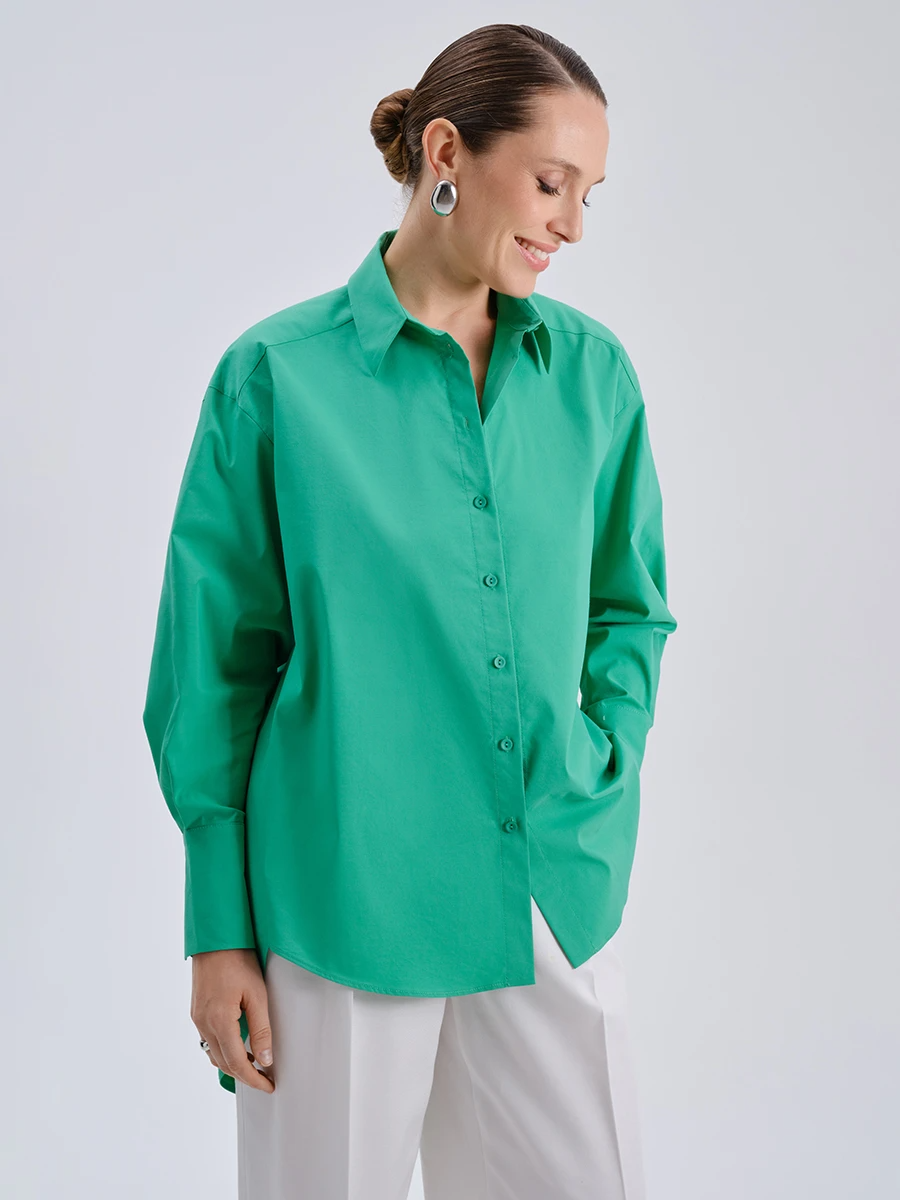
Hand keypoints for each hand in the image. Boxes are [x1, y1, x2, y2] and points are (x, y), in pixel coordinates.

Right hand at [190, 948, 275, 1092]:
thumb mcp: (257, 994)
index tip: (268, 1085)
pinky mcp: (196, 1011)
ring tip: (254, 1065)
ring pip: (213, 1054)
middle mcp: (203, 1024)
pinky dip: (223, 1050)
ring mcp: (197, 1018)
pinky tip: (237, 1046)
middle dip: (244, 1075)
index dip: (254, 1078)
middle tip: (265, 1079)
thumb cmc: (238, 960)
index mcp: (219, 1021)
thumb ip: (261, 1029)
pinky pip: (208, 1040)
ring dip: (232, 1064)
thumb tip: (266, 1059)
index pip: (237, 1063)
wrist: (215, 938)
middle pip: (223, 1062)